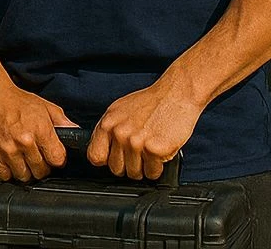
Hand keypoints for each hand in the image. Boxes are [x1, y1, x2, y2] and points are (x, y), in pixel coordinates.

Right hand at [0, 73, 74, 180]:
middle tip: (34, 156)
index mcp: (40, 130)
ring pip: (23, 176)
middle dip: (40, 166)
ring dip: (23, 169)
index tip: (51, 155)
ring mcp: (5, 149)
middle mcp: (23, 141)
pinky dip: (6, 170)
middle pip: (41, 171)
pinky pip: (3, 175)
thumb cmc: (15, 100)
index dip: (56, 159)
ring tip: (20, 157)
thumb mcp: (44, 106)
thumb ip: (62, 122)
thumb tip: (76, 133)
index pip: (57, 160)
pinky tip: (7, 159)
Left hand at [88, 77, 202, 180]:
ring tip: (150, 151)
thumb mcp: (119, 111)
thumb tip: (103, 149)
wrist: (175, 95)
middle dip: (128, 165)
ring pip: (134, 174)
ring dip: (144, 167)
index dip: (106, 161)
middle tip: (139, 153)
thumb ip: (109, 130)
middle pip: (116, 169)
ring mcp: (136, 142)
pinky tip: (160, 152)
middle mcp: (119, 133)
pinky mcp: (154, 150)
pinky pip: (152, 173)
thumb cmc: (151, 103)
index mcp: (107, 123)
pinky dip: (158, 168)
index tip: (115, 158)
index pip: (95, 156)